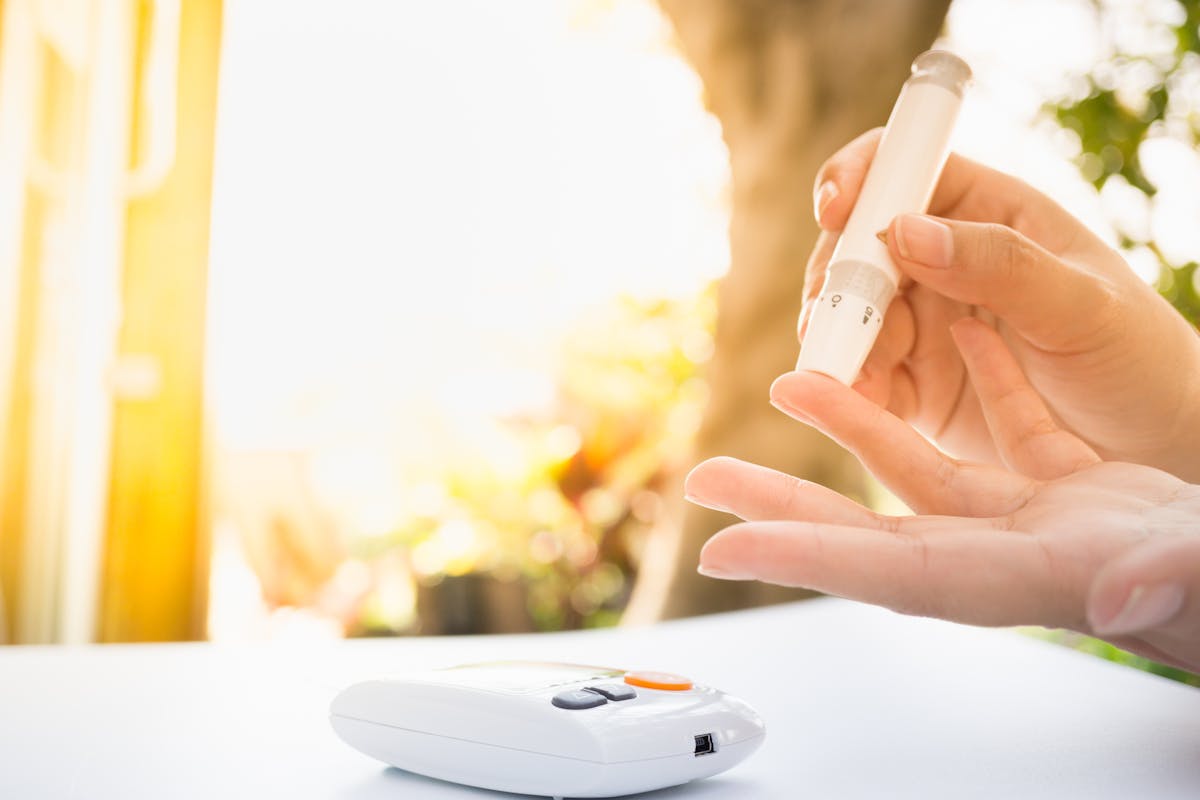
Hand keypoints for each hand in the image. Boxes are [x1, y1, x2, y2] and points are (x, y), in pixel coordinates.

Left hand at [687, 320, 1199, 671]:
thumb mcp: (1187, 574)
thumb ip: (1152, 581)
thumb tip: (1124, 589)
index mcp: (1008, 579)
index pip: (884, 570)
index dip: (801, 557)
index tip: (724, 549)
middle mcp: (994, 551)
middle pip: (864, 525)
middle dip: (781, 501)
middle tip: (704, 479)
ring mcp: (1021, 518)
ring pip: (914, 467)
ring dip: (852, 421)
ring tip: (793, 381)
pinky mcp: (1056, 485)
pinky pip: (995, 428)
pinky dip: (968, 380)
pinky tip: (951, 336)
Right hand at [804, 129, 1199, 480]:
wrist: (1152, 447)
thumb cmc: (1136, 358)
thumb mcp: (1081, 304)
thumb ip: (998, 264)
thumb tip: (901, 230)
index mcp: (987, 213)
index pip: (902, 168)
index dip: (857, 177)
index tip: (833, 210)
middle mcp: (943, 261)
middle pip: (855, 247)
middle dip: (834, 279)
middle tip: (828, 318)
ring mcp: (922, 322)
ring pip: (847, 315)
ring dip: (834, 338)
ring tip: (840, 370)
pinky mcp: (912, 384)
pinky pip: (861, 378)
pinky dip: (846, 389)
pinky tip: (851, 403)